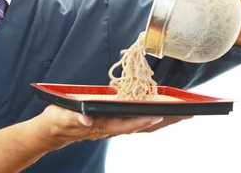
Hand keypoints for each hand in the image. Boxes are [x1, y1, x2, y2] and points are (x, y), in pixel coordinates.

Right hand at [30, 105, 189, 150]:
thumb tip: (85, 117)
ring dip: (164, 119)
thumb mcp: (62, 116)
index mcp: (102, 126)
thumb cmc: (58, 121)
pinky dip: (153, 116)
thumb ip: (74, 117)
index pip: (126, 124)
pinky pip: (138, 120)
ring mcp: (115, 126)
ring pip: (144, 124)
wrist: (54, 130)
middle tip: (186, 113)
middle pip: (143, 125)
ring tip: (183, 113)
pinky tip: (162, 111)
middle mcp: (112, 128)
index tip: (159, 113)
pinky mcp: (115, 122)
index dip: (143, 119)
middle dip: (165, 120)